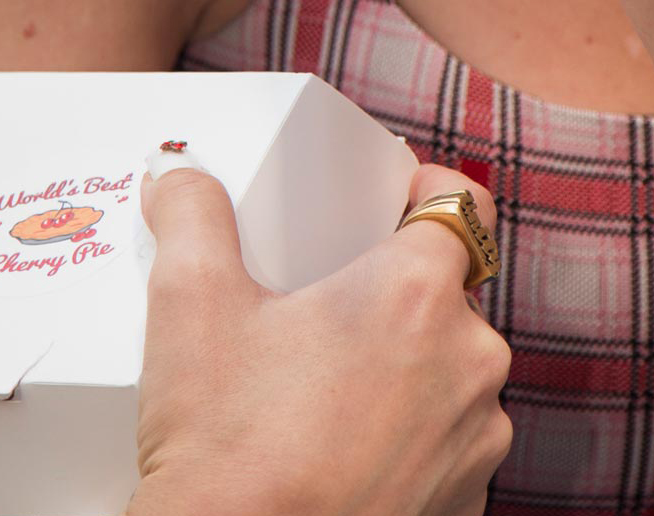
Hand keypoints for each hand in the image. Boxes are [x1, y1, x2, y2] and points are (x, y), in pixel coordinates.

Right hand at [131, 154, 513, 515]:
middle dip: (394, 290)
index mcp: (419, 293)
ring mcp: (477, 443)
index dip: (427, 188)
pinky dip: (407, 438)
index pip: (463, 202)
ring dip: (406, 367)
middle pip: (449, 292)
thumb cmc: (226, 447)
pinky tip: (343, 450)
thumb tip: (176, 170)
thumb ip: (191, 214)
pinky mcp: (466, 506)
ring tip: (327, 384)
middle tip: (325, 301)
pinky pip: (447, 444)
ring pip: (451, 371)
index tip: (390, 197)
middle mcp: (471, 362)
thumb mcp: (191, 305)